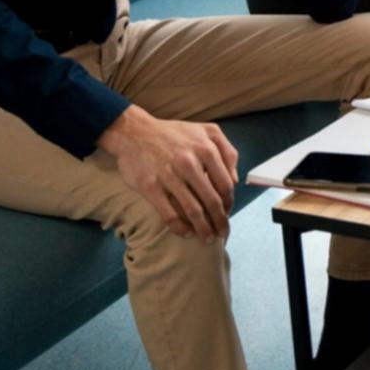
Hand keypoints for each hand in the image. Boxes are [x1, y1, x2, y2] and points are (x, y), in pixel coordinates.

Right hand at [97, 105, 238, 243]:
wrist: (134, 133)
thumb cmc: (174, 133)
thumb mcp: (207, 131)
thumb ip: (227, 151)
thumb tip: (234, 179)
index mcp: (206, 149)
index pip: (225, 184)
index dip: (229, 203)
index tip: (228, 213)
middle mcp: (189, 163)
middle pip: (212, 200)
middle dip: (220, 221)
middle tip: (222, 232)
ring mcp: (169, 176)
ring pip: (193, 210)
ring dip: (203, 228)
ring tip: (208, 238)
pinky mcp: (150, 187)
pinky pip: (169, 214)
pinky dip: (180, 227)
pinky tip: (187, 233)